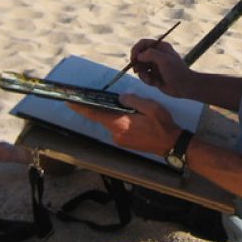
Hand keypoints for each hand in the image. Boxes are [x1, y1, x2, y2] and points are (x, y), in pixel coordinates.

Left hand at [67, 94, 181, 156]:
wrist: (171, 144)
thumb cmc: (162, 124)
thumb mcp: (150, 106)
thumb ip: (132, 100)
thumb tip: (120, 98)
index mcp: (121, 123)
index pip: (95, 114)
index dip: (81, 108)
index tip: (69, 102)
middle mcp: (116, 133)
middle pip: (102, 118)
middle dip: (99, 108)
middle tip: (97, 97)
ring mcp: (120, 140)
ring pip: (110, 123)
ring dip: (112, 114)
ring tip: (122, 106)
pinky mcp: (125, 143)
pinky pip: (117, 128)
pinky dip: (118, 120)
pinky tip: (129, 116)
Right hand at [130, 39, 192, 97]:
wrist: (185, 87)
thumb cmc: (177, 72)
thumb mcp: (164, 60)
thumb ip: (150, 54)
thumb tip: (138, 56)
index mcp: (160, 47)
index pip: (143, 43)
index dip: (136, 50)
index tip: (133, 59)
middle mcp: (157, 54)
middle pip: (139, 55)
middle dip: (137, 64)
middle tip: (137, 71)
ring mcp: (155, 65)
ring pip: (140, 67)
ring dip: (142, 74)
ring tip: (150, 80)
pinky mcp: (154, 75)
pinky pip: (143, 76)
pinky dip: (147, 80)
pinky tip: (155, 83)